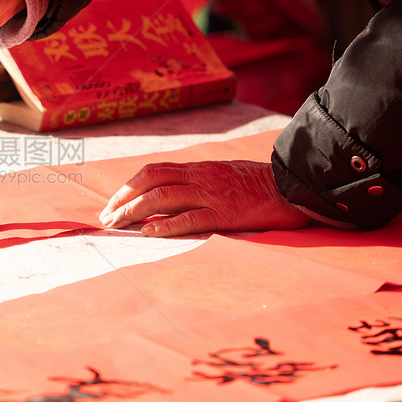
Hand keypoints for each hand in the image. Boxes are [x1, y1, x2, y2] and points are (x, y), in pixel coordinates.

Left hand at [99, 160, 311, 236]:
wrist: (295, 186)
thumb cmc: (259, 185)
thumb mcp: (223, 176)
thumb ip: (197, 183)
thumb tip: (167, 198)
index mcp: (198, 168)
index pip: (153, 172)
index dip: (128, 186)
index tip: (112, 203)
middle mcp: (200, 177)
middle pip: (151, 182)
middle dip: (123, 200)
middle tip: (106, 219)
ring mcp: (212, 195)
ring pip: (164, 198)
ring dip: (135, 211)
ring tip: (117, 225)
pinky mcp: (226, 214)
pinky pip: (191, 218)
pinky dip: (166, 225)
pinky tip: (149, 233)